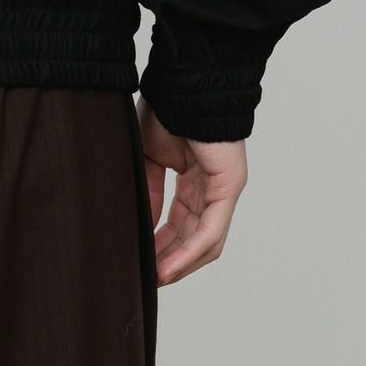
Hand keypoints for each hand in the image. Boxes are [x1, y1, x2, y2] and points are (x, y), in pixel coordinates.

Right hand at [138, 102, 247, 285]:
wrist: (183, 86)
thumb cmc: (166, 109)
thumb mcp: (148, 156)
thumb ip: (149, 190)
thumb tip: (142, 223)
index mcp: (192, 177)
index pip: (178, 221)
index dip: (158, 243)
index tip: (137, 260)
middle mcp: (211, 188)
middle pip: (192, 237)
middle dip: (168, 259)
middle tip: (144, 278)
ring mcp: (223, 189)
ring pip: (205, 241)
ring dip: (179, 263)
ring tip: (154, 280)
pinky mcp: (229, 188)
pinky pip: (210, 230)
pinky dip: (188, 252)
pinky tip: (167, 268)